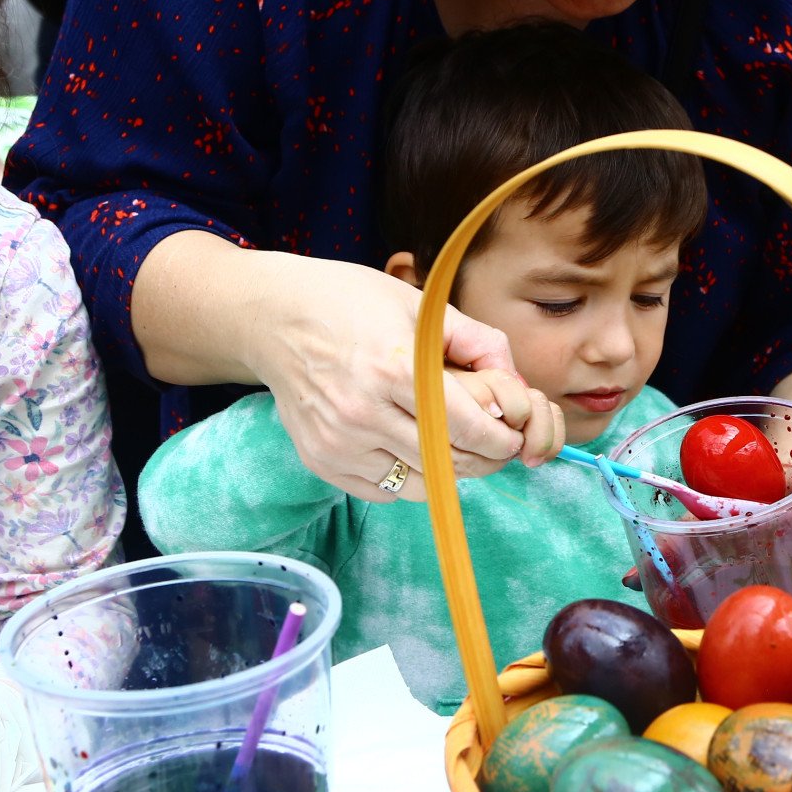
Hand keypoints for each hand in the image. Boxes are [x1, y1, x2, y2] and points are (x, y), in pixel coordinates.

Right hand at [253, 258, 548, 503]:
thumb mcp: (419, 305)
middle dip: (484, 459)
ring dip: (446, 471)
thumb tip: (518, 385)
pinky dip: (407, 476)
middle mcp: (362, 412)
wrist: (273, 316)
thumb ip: (476, 342)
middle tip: (496, 446)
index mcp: (393, 368)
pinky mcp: (321, 460)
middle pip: (447, 462)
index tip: (513, 435)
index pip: (467, 428)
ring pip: (418, 485)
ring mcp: (337, 442)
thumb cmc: (350, 302)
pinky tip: (409, 445)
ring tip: (453, 444)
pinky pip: (383, 489)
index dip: (501, 439)